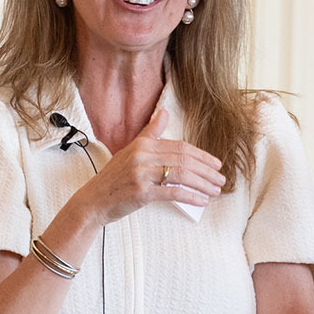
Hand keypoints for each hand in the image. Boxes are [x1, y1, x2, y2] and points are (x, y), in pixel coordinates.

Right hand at [66, 108, 224, 226]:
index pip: (181, 147)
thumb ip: (150, 133)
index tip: (216, 164)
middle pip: (184, 160)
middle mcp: (142, 156)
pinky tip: (202, 200)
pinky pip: (173, 193)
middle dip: (206, 170)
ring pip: (182, 175)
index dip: (202, 156)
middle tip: (220, 179)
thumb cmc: (114, 179)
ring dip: (203, 184)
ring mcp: (141, 174)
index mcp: (142, 144)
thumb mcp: (131, 151)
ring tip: (215, 190)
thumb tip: (164, 113)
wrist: (93, 200)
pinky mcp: (141, 192)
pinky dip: (191, 196)